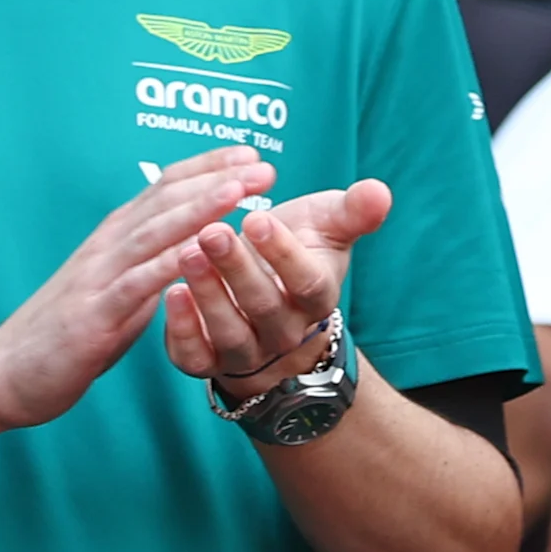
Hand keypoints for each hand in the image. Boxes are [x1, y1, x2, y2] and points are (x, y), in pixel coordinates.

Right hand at [0, 147, 275, 431]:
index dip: (208, 168)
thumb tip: (185, 256)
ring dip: (200, 208)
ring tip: (240, 189)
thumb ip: (146, 269)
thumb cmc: (64, 334)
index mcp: (115, 238)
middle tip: (264, 164)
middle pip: (166, 199)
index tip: (250, 155)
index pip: (165, 188)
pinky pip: (139, 283)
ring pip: (156, 231)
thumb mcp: (115, 291)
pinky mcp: (95, 313)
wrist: (6, 372)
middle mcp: (107, 246)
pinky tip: (202, 249)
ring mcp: (99, 276)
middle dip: (217, 179)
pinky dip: (171, 263)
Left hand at [160, 177, 391, 401]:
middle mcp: (283, 332)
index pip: (307, 283)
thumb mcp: (327, 227)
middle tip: (211, 231)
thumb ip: (352, 211)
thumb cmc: (298, 252)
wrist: (269, 299)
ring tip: (187, 253)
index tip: (259, 219)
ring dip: (207, 294)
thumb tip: (379, 192)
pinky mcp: (207, 360)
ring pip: (229, 332)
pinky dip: (182, 330)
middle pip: (263, 306)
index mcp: (316, 298)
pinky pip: (195, 356)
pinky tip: (171, 292)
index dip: (284, 254)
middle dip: (236, 269)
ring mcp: (245, 351)